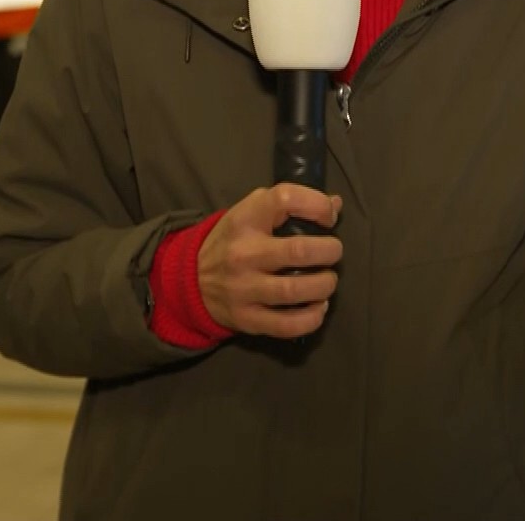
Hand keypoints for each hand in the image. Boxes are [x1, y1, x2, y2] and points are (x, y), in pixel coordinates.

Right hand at [198, 184, 343, 338]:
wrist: (188, 280)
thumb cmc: (232, 240)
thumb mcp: (251, 212)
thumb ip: (291, 206)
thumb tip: (336, 205)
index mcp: (245, 218)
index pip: (285, 199)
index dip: (317, 205)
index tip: (328, 217)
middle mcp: (243, 253)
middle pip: (299, 251)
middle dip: (330, 251)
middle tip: (333, 253)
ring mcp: (243, 289)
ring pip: (296, 290)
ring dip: (324, 285)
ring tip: (327, 280)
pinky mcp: (247, 319)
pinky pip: (287, 325)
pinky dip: (312, 318)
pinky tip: (319, 307)